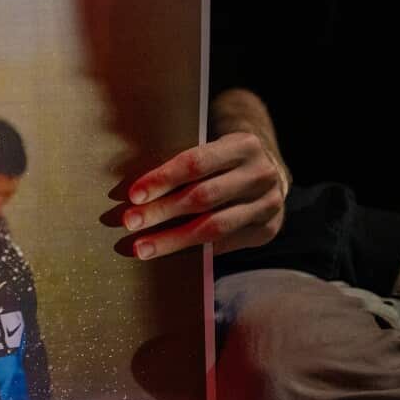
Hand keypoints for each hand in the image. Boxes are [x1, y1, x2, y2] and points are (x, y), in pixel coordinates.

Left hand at [123, 131, 286, 259]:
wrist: (269, 173)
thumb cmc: (224, 160)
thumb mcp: (212, 146)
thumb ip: (182, 160)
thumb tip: (135, 187)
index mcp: (243, 145)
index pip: (196, 163)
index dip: (163, 179)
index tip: (134, 195)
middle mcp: (260, 174)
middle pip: (203, 197)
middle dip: (161, 211)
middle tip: (130, 222)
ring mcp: (268, 205)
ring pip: (214, 227)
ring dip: (173, 240)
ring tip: (143, 247)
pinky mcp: (268, 230)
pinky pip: (225, 244)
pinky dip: (195, 250)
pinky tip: (170, 254)